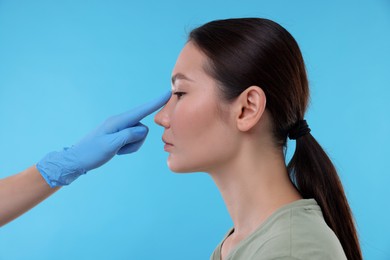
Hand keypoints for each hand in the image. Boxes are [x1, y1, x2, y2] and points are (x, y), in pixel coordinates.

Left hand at [36, 91, 170, 186]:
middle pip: (142, 128)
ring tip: (117, 150)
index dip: (156, 103)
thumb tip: (143, 129)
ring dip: (132, 146)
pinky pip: (133, 140)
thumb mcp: (111, 145)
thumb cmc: (91, 153)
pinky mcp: (119, 135)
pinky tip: (117, 151)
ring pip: (139, 135)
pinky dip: (128, 147)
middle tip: (120, 149)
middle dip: (137, 141)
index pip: (142, 111)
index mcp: (118, 121)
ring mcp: (120, 128)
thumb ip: (129, 135)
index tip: (168, 94)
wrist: (76, 160)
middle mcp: (120, 122)